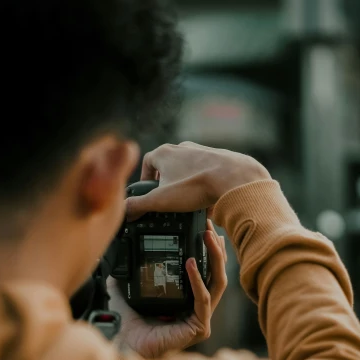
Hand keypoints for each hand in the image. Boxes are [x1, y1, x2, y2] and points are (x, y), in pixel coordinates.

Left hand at [110, 220, 227, 358]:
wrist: (129, 349)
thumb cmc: (133, 331)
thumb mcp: (129, 299)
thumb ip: (124, 285)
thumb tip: (113, 272)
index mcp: (190, 302)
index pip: (207, 274)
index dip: (210, 252)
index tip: (207, 231)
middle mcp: (200, 310)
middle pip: (217, 275)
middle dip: (216, 250)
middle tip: (211, 229)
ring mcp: (203, 319)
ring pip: (217, 284)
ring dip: (214, 259)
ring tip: (208, 238)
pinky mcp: (200, 328)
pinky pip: (203, 299)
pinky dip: (197, 280)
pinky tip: (191, 264)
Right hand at [125, 141, 269, 219]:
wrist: (235, 179)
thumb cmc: (197, 185)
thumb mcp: (161, 200)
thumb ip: (139, 205)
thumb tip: (124, 210)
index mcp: (165, 153)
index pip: (148, 161)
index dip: (145, 177)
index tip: (147, 191)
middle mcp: (184, 149)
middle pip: (169, 165)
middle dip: (166, 183)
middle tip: (167, 200)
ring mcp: (203, 153)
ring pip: (188, 170)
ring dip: (185, 185)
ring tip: (187, 204)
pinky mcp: (220, 161)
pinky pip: (207, 174)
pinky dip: (204, 187)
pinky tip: (206, 202)